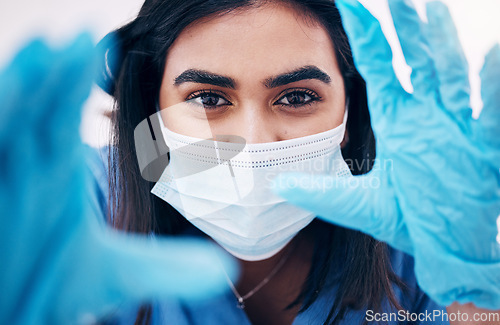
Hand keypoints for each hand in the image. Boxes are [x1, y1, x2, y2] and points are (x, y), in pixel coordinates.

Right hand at [0, 34, 236, 323]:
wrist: (17, 317)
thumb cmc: (57, 287)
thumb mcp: (120, 274)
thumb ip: (169, 267)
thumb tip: (225, 270)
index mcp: (59, 180)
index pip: (68, 123)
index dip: (80, 84)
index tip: (107, 49)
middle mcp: (29, 172)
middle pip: (42, 110)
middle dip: (58, 73)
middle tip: (83, 36)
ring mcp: (6, 178)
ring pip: (16, 118)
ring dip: (33, 81)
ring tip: (56, 45)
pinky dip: (5, 106)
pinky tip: (22, 77)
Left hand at [273, 0, 499, 308]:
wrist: (445, 246)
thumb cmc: (407, 219)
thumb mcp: (355, 203)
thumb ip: (318, 191)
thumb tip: (277, 185)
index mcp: (397, 119)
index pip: (379, 66)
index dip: (366, 35)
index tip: (351, 3)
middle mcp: (425, 114)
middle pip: (415, 58)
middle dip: (406, 24)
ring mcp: (453, 126)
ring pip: (450, 73)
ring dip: (442, 42)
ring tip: (431, 6)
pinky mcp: (479, 147)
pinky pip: (489, 111)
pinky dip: (489, 85)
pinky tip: (488, 54)